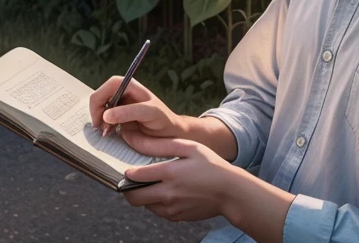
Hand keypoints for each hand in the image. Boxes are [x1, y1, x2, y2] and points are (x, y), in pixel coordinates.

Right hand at [89, 76, 181, 137]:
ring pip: (98, 109)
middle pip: (99, 97)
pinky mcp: (116, 120)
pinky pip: (102, 121)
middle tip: (102, 128)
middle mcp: (121, 95)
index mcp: (129, 86)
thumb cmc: (164, 120)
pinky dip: (101, 127)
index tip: (101, 117)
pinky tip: (108, 133)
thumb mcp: (150, 113)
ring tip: (107, 132)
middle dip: (97, 112)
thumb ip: (129, 112)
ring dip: (98, 121)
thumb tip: (106, 115)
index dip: (101, 99)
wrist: (169, 135)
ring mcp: (118, 107)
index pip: (109, 86)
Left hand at [119, 129, 238, 222]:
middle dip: (128, 189)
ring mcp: (171, 208)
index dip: (127, 171)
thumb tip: (137, 142)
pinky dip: (156, 203)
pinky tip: (167, 192)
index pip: (134, 175)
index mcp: (169, 173)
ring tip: (154, 184)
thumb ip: (161, 145)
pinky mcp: (176, 217)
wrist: (231, 193)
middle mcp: (167, 194)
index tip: (129, 167)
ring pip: (144, 205)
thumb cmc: (212, 166)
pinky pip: (157, 211)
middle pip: (133, 197)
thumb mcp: (189, 147)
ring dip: (143, 195)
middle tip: (133, 180)